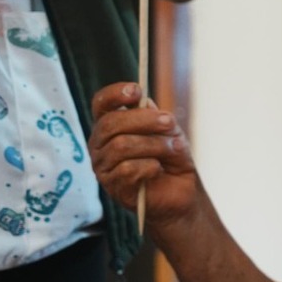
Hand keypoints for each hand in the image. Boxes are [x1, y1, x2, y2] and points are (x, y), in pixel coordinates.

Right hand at [90, 81, 201, 229]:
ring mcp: (103, 167)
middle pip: (110, 124)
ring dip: (154, 145)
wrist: (181, 191)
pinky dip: (149, 166)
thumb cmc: (171, 158)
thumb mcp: (169, 131)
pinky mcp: (113, 187)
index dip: (114, 94)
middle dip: (144, 120)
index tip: (136, 91)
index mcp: (110, 126)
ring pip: (120, 146)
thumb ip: (156, 116)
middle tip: (170, 123)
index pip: (101, 104)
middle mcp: (100, 144)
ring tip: (172, 149)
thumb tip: (144, 103)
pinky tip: (158, 168)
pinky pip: (127, 169)